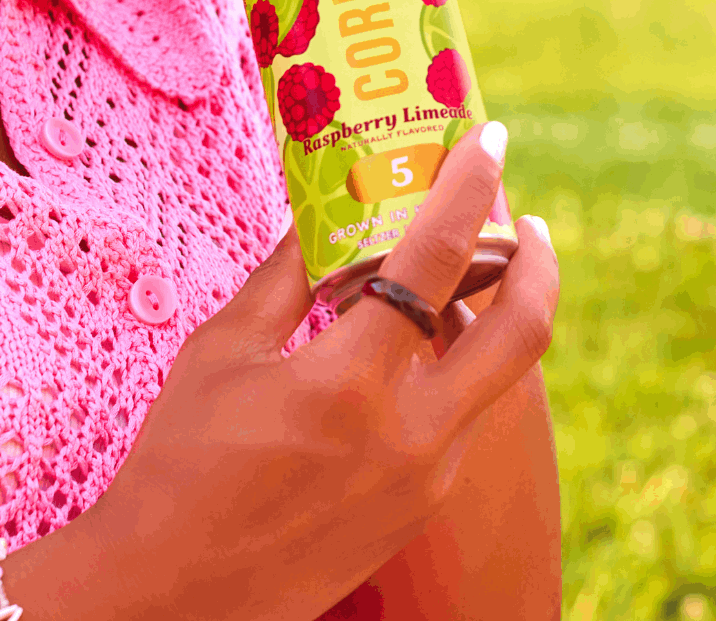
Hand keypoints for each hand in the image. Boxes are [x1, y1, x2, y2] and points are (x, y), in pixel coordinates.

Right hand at [68, 123, 555, 620]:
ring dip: (499, 313)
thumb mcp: (221, 353)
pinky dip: (460, 367)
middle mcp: (409, 434)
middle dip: (539, 260)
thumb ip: (285, 277)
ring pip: (501, 377)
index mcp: (348, 383)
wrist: (176, 595)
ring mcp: (426, 478)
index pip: (437, 257)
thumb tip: (324, 209)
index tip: (489, 140)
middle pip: (524, 329)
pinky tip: (422, 344)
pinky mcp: (424, 506)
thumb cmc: (181, 466)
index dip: (470, 185)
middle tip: (525, 218)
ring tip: (465, 272)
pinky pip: (466, 418)